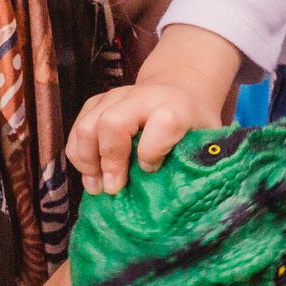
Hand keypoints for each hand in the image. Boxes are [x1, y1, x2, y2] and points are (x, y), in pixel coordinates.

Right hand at [65, 26, 243, 194]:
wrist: (179, 87)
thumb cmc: (193, 122)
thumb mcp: (208, 138)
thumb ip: (200, 161)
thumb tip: (189, 199)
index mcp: (176, 106)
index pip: (163, 122)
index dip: (153, 150)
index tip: (151, 169)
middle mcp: (142, 97)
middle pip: (112, 122)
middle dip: (109, 160)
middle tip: (114, 188)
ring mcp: (115, 97)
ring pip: (87, 126)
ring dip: (88, 161)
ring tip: (97, 187)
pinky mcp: (97, 102)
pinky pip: (77, 129)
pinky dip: (79, 155)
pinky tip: (91, 175)